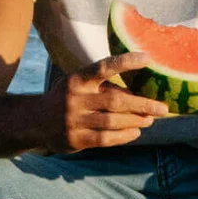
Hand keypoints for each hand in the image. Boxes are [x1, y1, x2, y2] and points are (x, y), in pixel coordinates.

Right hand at [41, 51, 170, 150]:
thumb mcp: (79, 85)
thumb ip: (104, 88)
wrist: (34, 121)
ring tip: (150, 119)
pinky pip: (106, 139)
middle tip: (163, 108)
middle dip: (143, 104)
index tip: (148, 58)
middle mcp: (75, 98)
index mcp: (77, 79)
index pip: (104, 67)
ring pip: (113, 121)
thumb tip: (139, 95)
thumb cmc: (67, 98)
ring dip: (136, 121)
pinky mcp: (75, 139)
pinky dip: (124, 136)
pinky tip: (135, 132)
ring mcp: (74, 120)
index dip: (126, 62)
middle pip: (116, 101)